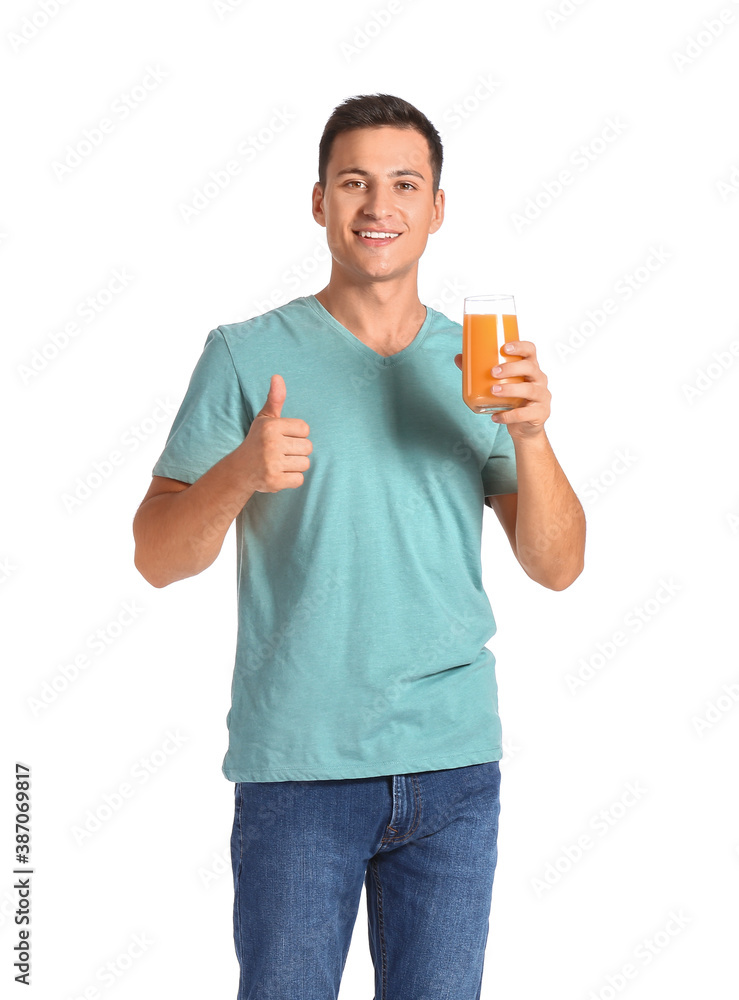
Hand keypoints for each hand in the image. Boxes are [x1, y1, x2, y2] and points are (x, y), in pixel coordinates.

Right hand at [239, 374, 311, 491]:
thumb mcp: (265, 419)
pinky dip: (292, 479)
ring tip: (280, 463)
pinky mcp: (274, 481)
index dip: (297, 434)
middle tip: (282, 452)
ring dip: (296, 465)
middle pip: (308, 447)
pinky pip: (299, 479)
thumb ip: (275, 399)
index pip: (305, 429)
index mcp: (271, 426)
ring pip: (305, 464)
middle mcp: (271, 444)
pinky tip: (280, 474)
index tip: (284, 438)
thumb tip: (277, 377)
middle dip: (298, 451)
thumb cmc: (258, 441)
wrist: (239, 470)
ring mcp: (272, 464)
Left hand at [454, 341, 550, 439]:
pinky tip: (495, 416)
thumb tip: (459, 357)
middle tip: (493, 372)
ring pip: (529, 390)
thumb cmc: (512, 399)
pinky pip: (524, 414)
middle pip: (530, 368)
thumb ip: (481, 371)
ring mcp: (542, 397)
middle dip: (511, 368)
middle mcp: (539, 380)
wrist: (525, 427)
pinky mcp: (540, 413)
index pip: (531, 351)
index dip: (520, 346)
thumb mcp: (500, 384)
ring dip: (510, 389)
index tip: (504, 347)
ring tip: (493, 391)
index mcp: (530, 368)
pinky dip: (508, 416)